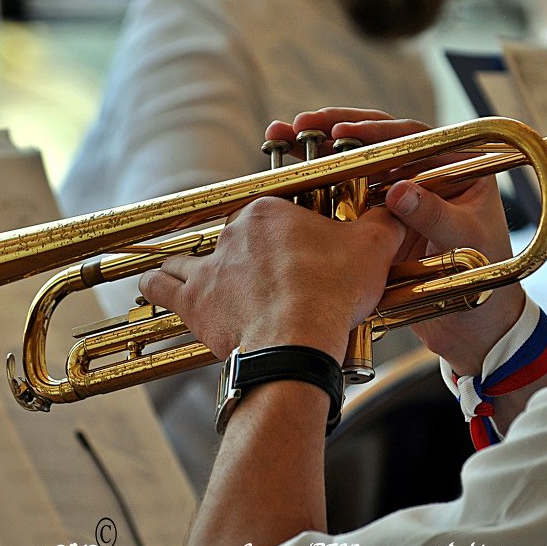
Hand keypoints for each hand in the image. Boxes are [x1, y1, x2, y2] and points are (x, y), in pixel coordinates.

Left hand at [138, 196, 405, 363]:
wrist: (298, 339)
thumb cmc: (333, 291)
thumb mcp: (373, 248)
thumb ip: (385, 222)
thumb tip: (398, 206)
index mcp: (270, 211)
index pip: (273, 212)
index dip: (287, 232)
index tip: (300, 251)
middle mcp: (232, 231)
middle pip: (236, 236)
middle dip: (249, 254)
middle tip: (271, 279)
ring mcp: (209, 265)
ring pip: (189, 255)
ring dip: (192, 264)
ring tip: (204, 278)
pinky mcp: (192, 300)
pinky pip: (159, 285)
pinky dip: (154, 284)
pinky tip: (149, 285)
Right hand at [269, 108, 525, 374]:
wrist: (474, 327)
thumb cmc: (489, 280)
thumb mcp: (465, 242)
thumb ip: (436, 215)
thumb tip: (399, 191)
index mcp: (457, 166)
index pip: (412, 136)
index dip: (375, 131)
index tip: (342, 133)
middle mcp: (425, 173)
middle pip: (375, 140)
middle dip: (336, 129)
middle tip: (302, 126)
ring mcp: (399, 196)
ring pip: (355, 163)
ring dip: (319, 151)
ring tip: (283, 138)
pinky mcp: (378, 220)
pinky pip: (345, 195)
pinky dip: (318, 184)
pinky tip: (290, 177)